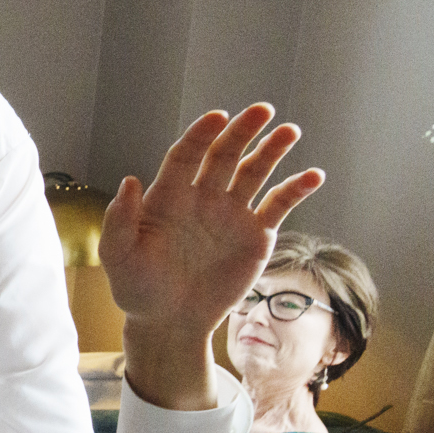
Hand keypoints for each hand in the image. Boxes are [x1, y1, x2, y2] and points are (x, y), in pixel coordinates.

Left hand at [101, 104, 322, 409]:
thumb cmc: (137, 289)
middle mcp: (202, 198)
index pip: (186, 155)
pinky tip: (313, 176)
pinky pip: (278, 205)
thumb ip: (120, 220)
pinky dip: (296, 190)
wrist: (170, 322)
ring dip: (272, 151)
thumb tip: (129, 180)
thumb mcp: (119, 257)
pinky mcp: (256, 235)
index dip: (201, 135)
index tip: (218, 117)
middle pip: (224, 155)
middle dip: (242, 131)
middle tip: (262, 110)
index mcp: (168, 197)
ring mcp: (231, 214)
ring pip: (254, 173)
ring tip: (289, 131)